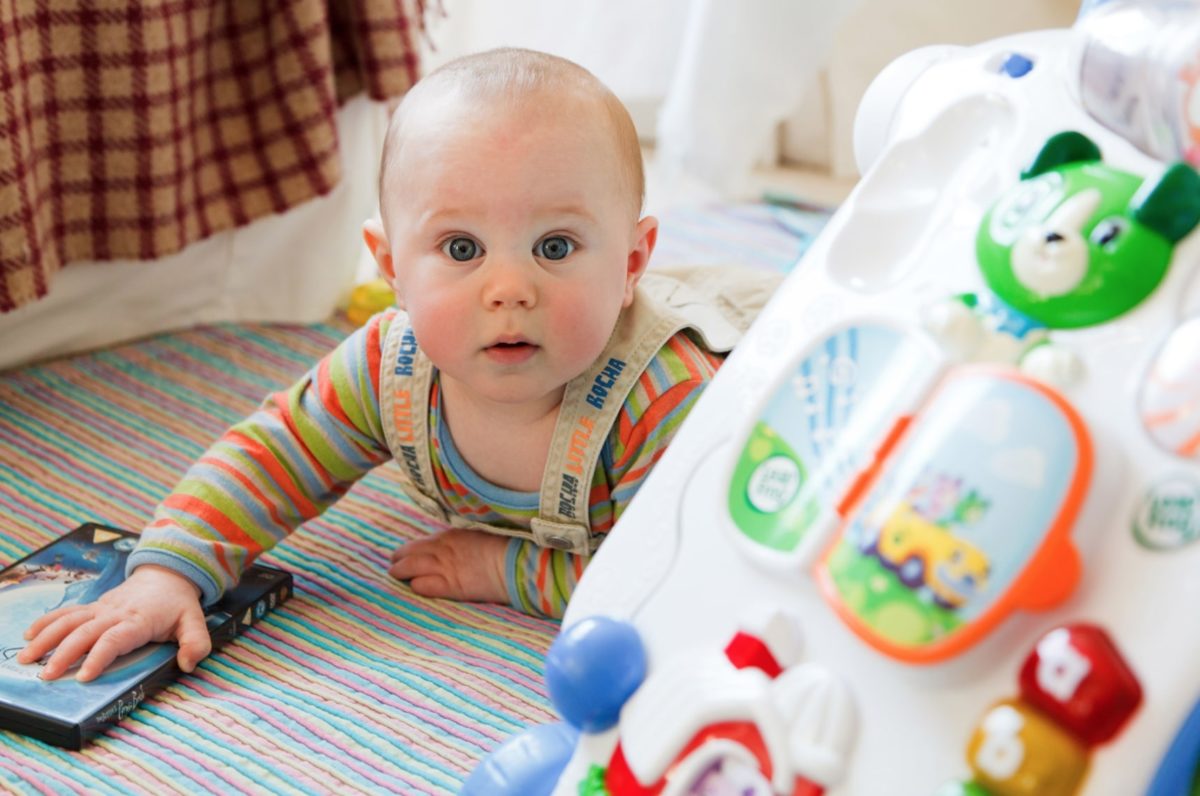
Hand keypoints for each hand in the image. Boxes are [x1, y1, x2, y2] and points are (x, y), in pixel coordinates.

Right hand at [18, 564, 209, 681]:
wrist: (167, 573)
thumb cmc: (179, 604)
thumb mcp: (195, 621)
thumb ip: (196, 643)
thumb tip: (188, 664)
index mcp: (138, 620)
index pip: (115, 639)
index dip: (99, 656)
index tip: (84, 677)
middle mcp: (114, 613)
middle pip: (84, 632)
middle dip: (64, 654)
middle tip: (47, 676)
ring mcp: (100, 609)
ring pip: (68, 621)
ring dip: (46, 638)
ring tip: (27, 659)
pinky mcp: (92, 607)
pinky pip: (66, 613)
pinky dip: (46, 622)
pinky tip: (28, 636)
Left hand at [389, 528, 508, 604]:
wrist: (516, 561)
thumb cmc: (506, 547)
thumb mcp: (481, 536)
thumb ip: (465, 541)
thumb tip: (461, 545)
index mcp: (451, 535)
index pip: (422, 542)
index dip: (411, 549)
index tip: (406, 553)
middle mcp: (443, 549)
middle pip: (410, 552)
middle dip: (399, 559)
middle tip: (393, 565)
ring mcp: (445, 567)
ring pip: (410, 568)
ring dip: (400, 572)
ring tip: (394, 575)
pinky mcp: (450, 585)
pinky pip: (424, 585)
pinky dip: (416, 586)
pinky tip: (413, 587)